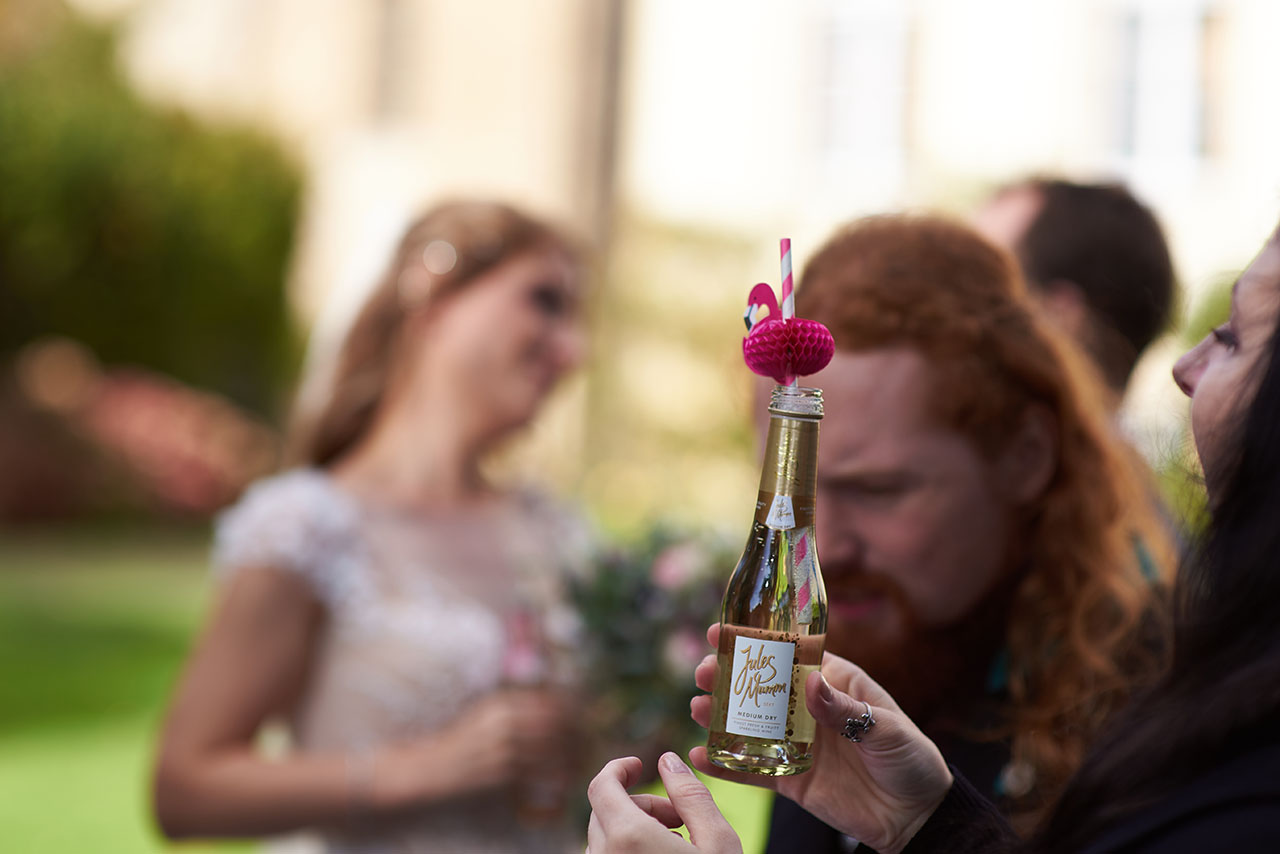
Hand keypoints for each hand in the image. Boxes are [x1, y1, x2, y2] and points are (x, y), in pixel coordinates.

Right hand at [382, 687, 583, 805]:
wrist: (424, 775)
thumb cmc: (460, 748)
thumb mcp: (486, 717)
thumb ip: (518, 710)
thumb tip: (559, 708)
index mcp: (505, 705)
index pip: (557, 702)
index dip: (580, 713)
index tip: (592, 724)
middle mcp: (507, 723)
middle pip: (563, 725)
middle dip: (584, 737)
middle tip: (594, 749)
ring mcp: (505, 750)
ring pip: (557, 751)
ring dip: (576, 760)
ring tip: (582, 768)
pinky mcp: (502, 777)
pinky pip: (542, 778)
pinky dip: (558, 782)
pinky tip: (563, 788)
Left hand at [586, 753, 741, 853]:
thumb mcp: (718, 841)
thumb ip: (691, 795)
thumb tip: (667, 760)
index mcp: (628, 838)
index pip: (601, 786)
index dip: (619, 768)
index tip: (641, 765)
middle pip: (606, 811)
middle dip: (641, 804)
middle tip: (680, 818)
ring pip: (606, 839)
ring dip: (634, 830)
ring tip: (675, 842)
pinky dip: (628, 850)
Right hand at [689, 625, 951, 853]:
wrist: (916, 815)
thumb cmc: (911, 759)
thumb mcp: (886, 727)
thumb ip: (846, 709)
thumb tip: (811, 683)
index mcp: (834, 683)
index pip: (789, 654)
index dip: (755, 642)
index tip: (723, 632)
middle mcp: (809, 709)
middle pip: (761, 686)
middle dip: (728, 676)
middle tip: (702, 673)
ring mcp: (797, 744)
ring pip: (750, 724)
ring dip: (718, 715)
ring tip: (695, 707)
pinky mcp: (791, 779)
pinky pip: (753, 770)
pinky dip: (725, 764)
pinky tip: (700, 756)